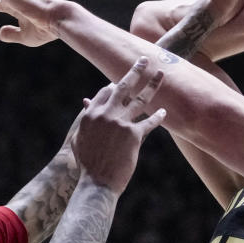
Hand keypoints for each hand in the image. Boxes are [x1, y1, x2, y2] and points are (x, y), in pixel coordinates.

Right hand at [72, 57, 166, 193]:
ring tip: (162, 74)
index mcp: (91, 114)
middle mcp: (106, 114)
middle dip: (135, 71)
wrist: (96, 182)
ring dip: (153, 85)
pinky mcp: (133, 135)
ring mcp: (120, 123)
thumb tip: (86, 104)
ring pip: (140, 100)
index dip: (116, 84)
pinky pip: (149, 122)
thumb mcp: (79, 139)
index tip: (124, 78)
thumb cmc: (87, 164)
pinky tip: (164, 112)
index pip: (106, 91)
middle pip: (123, 87)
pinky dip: (157, 117)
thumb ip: (85, 118)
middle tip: (144, 59)